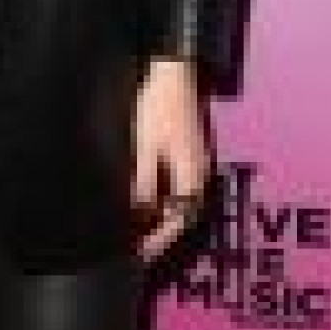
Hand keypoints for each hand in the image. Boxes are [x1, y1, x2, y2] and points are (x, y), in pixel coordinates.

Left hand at [131, 58, 211, 262]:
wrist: (173, 73)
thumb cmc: (158, 107)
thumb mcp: (145, 148)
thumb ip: (142, 185)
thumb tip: (136, 217)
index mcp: (193, 178)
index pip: (176, 223)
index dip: (156, 242)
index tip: (136, 256)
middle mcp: (199, 176)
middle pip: (178, 217)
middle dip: (155, 234)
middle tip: (130, 247)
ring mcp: (195, 165)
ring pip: (176, 202)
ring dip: (156, 217)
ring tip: (131, 228)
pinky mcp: (186, 155)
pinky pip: (174, 187)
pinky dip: (158, 199)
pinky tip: (140, 199)